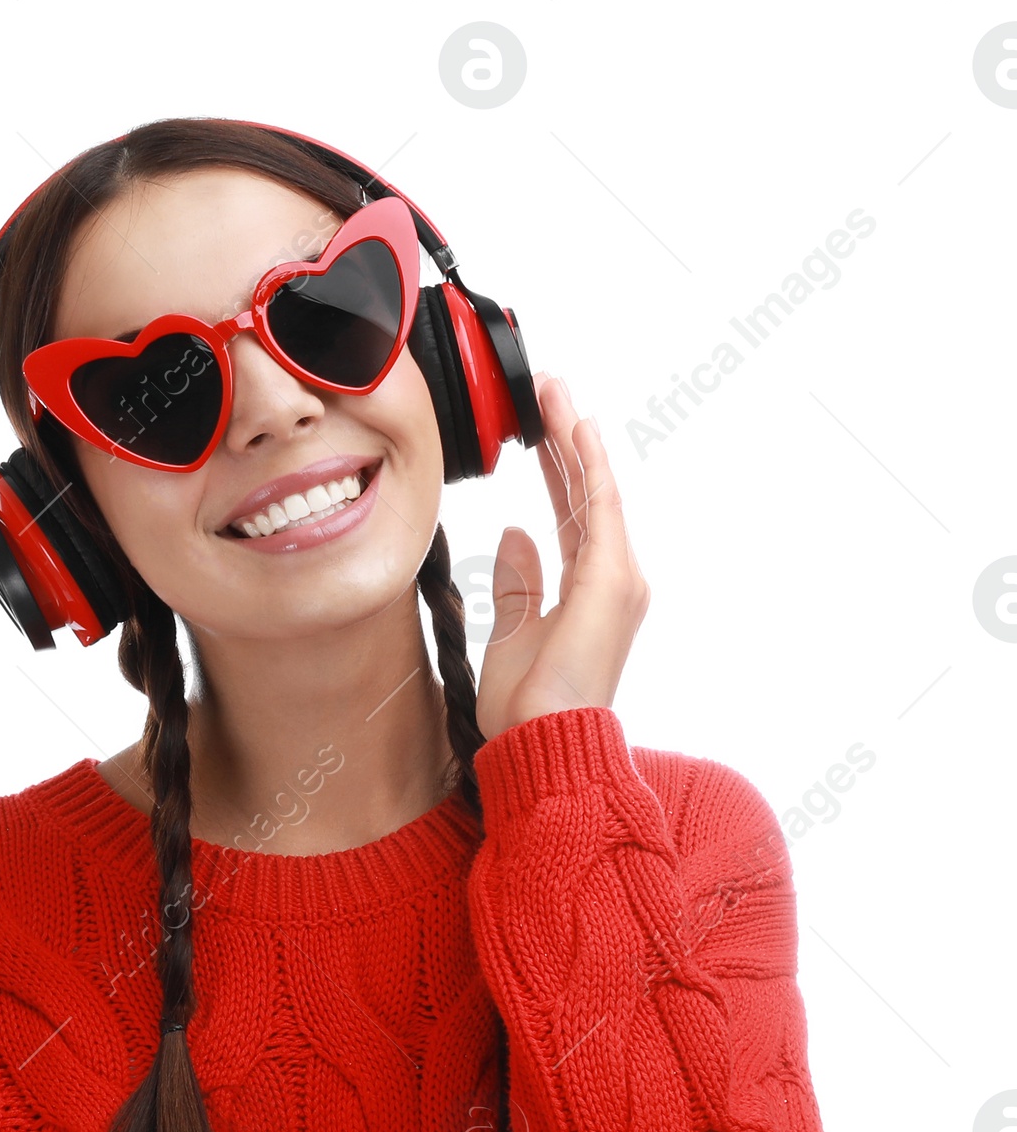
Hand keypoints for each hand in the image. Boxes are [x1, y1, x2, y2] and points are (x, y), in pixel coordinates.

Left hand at [474, 373, 649, 742]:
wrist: (544, 742)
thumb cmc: (528, 707)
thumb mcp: (513, 632)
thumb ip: (520, 582)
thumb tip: (515, 532)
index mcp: (590, 592)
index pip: (572, 514)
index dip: (555, 469)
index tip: (536, 430)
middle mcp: (612, 579)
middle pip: (587, 493)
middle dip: (565, 439)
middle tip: (547, 388)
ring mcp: (617, 578)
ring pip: (595, 490)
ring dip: (573, 437)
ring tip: (553, 390)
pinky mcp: (611, 579)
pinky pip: (600, 508)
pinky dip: (587, 465)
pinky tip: (574, 428)